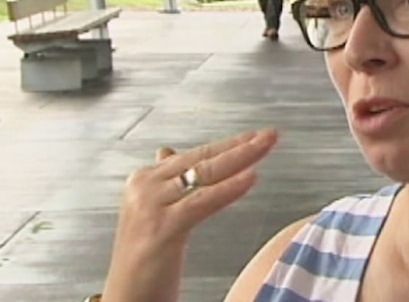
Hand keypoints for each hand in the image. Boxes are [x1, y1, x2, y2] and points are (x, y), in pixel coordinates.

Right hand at [100, 129, 277, 301]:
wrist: (127, 299)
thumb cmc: (145, 260)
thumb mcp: (154, 213)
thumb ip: (164, 181)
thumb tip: (168, 152)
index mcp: (144, 180)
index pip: (195, 154)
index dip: (229, 144)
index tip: (256, 136)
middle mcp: (144, 188)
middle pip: (201, 159)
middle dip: (240, 146)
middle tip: (269, 135)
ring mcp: (149, 207)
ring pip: (203, 174)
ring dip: (240, 158)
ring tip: (264, 148)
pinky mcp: (160, 229)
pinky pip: (201, 202)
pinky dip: (228, 188)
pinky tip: (250, 178)